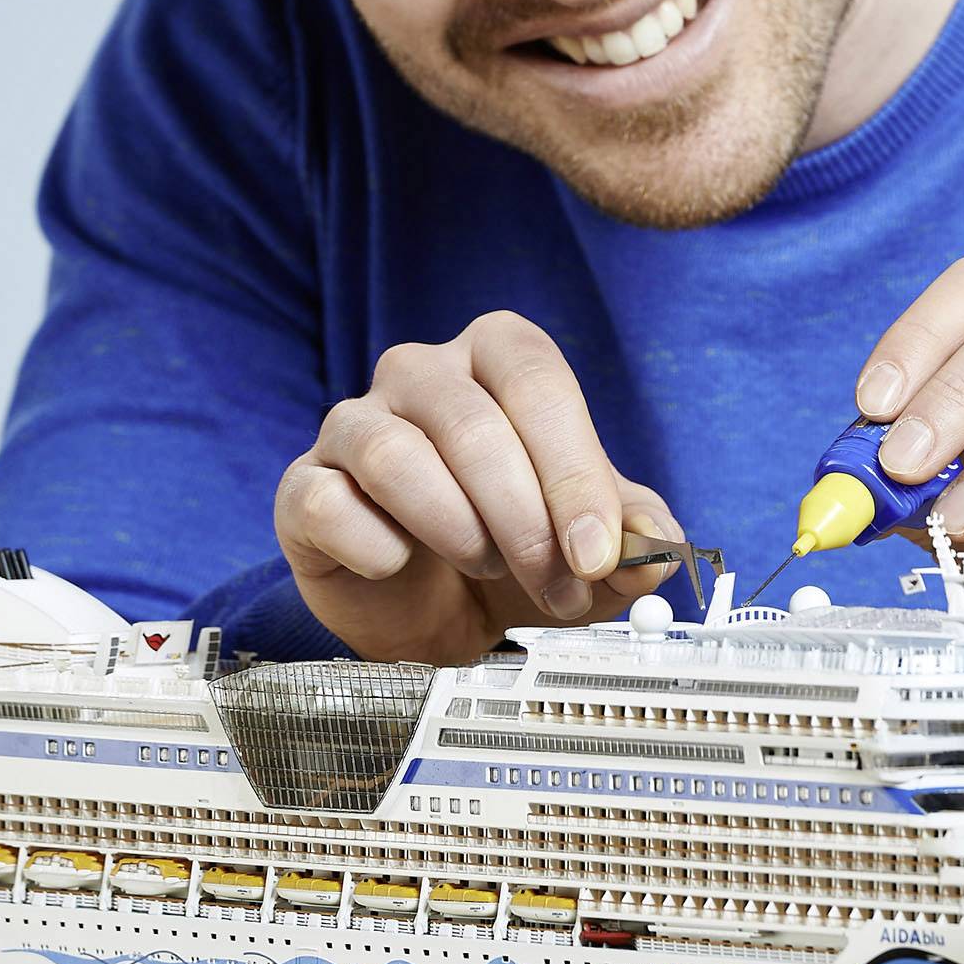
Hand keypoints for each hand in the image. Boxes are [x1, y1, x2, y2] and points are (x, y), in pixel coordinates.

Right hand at [274, 310, 679, 662]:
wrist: (429, 607)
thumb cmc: (512, 548)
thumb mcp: (589, 546)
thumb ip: (634, 539)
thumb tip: (658, 547)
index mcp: (496, 356)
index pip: (537, 381)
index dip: (573, 470)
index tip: (596, 551)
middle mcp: (419, 373)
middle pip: (473, 424)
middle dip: (526, 521)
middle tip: (558, 586)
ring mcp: (352, 424)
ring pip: (396, 457)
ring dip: (458, 530)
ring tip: (485, 568)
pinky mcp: (305, 487)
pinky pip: (330, 505)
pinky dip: (376, 549)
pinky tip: (401, 567)